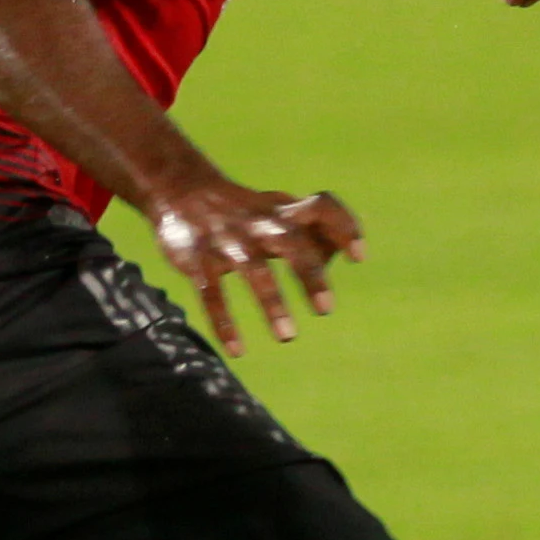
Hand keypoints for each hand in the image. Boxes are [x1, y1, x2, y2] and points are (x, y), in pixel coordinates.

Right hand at [148, 180, 362, 356]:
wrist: (180, 189)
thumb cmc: (245, 212)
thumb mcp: (278, 213)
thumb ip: (314, 232)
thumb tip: (342, 255)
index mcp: (283, 213)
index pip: (321, 207)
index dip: (344, 227)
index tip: (359, 257)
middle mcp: (258, 224)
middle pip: (290, 241)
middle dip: (310, 274)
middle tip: (326, 310)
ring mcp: (227, 241)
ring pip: (253, 270)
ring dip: (272, 303)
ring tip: (288, 338)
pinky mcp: (198, 260)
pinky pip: (211, 292)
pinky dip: (223, 321)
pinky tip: (237, 350)